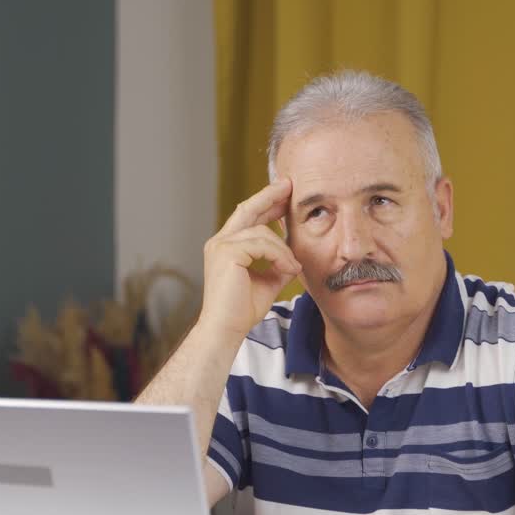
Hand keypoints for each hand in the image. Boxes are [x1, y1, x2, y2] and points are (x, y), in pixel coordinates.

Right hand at [198, 178, 301, 337]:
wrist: (225, 329)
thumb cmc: (242, 310)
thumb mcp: (267, 281)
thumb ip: (278, 264)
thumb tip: (294, 257)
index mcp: (226, 247)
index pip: (248, 217)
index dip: (266, 203)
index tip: (284, 193)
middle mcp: (220, 242)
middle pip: (248, 209)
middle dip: (271, 196)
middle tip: (289, 185)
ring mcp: (221, 245)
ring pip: (262, 232)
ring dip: (283, 248)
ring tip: (293, 266)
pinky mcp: (227, 252)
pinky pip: (262, 244)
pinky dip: (279, 255)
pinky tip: (288, 268)